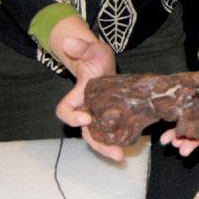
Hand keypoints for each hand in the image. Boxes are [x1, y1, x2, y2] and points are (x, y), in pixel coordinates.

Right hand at [49, 16, 122, 161]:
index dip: (72, 117)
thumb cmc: (94, 56)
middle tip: (114, 153)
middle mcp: (85, 110)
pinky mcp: (114, 117)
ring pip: (99, 137)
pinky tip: (132, 145)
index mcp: (77, 96)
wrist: (104, 64)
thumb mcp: (91, 50)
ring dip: (109, 148)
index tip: (86, 117)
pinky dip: (120, 140)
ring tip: (121, 157)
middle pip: (85, 133)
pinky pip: (113, 132)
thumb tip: (69, 42)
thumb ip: (81, 47)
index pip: (65, 111)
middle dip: (97, 145)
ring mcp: (99, 116)